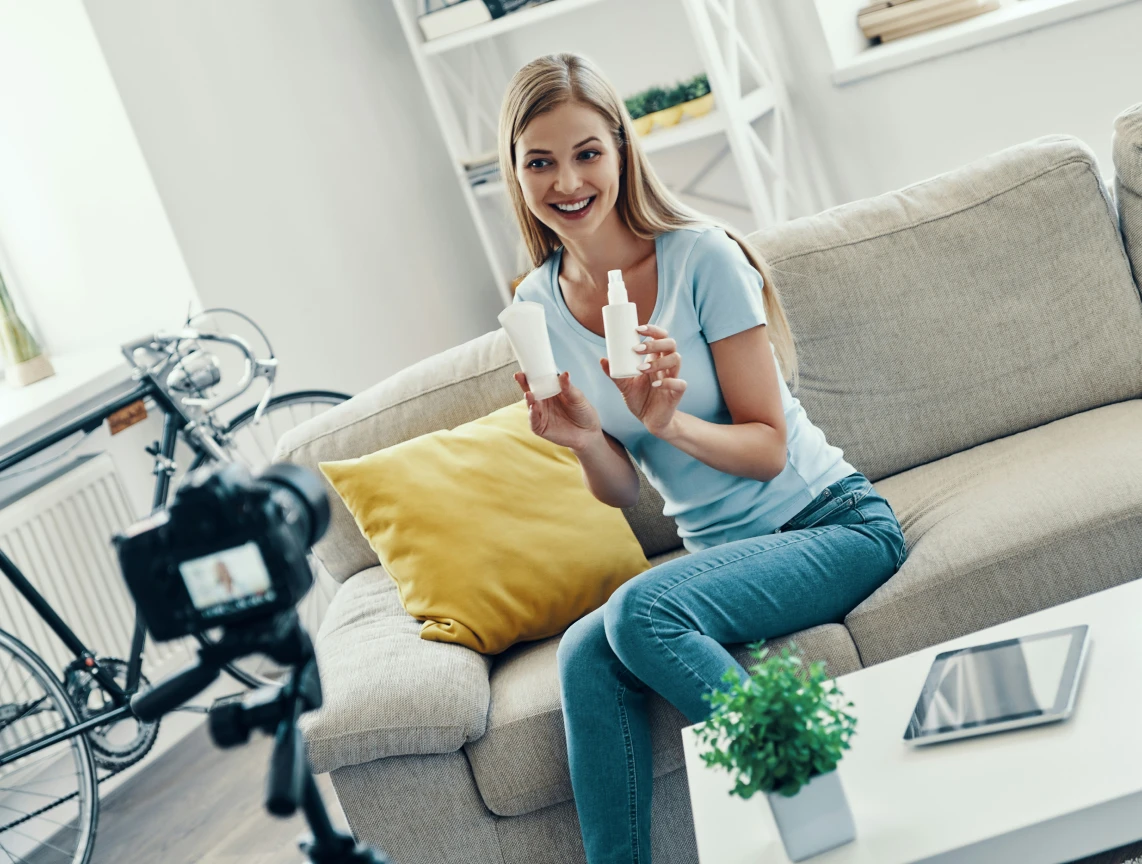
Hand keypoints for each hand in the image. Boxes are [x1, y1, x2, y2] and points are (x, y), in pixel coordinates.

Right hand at [514, 370, 601, 452]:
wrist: (589, 433)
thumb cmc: (583, 412)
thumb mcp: (578, 398)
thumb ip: (568, 388)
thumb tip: (565, 374)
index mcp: (551, 391)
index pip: (538, 381)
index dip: (531, 374)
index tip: (526, 367)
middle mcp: (543, 402)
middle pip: (530, 391)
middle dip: (523, 384)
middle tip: (519, 376)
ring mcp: (540, 415)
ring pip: (530, 405)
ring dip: (528, 399)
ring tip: (529, 394)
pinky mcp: (540, 428)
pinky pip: (533, 421)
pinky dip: (532, 415)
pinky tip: (533, 408)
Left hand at [602, 323, 686, 437]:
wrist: (649, 421)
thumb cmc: (639, 399)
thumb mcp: (624, 385)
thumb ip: (614, 374)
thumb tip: (602, 359)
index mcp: (656, 358)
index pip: (661, 336)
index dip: (653, 330)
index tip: (637, 329)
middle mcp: (666, 365)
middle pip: (670, 344)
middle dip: (655, 343)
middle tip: (637, 348)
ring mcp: (673, 377)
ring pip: (676, 360)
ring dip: (658, 361)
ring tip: (641, 369)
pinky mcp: (677, 393)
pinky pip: (680, 383)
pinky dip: (668, 382)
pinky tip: (655, 384)